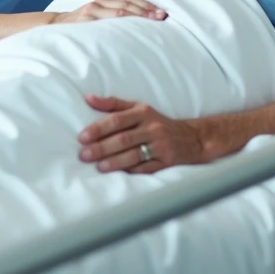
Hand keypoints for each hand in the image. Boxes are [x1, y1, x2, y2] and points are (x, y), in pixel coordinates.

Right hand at [50, 0, 166, 23]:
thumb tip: (139, 24)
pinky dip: (119, 22)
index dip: (147, 5)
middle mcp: (99, 2)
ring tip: (153, 22)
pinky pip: (105, 21)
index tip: (163, 13)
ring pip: (119, 11)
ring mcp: (91, 10)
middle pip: (128, 3)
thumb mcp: (97, 17)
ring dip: (138, 15)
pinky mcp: (84, 20)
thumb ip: (113, 16)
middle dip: (147, 10)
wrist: (53, 27)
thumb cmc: (80, 26)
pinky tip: (131, 27)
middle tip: (163, 18)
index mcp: (104, 1)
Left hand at [77, 95, 205, 173]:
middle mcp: (152, 128)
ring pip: (134, 155)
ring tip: (99, 167)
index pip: (117, 119)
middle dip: (102, 148)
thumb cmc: (158, 122)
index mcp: (143, 113)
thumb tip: (88, 98)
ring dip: (114, 162)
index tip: (82, 137)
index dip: (98, 128)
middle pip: (123, 139)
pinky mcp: (167, 162)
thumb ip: (113, 104)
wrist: (192, 137)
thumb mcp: (139, 108)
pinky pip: (146, 168)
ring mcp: (160, 146)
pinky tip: (119, 174)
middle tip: (84, 155)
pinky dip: (132, 171)